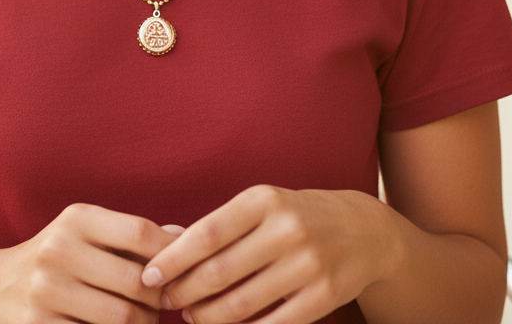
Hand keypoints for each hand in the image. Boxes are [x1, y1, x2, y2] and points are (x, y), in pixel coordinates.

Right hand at [0, 203, 179, 323]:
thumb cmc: (56, 257)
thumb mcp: (86, 232)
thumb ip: (132, 235)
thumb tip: (182, 236)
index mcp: (77, 218)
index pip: (141, 233)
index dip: (171, 255)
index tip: (183, 270)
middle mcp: (60, 249)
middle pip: (136, 282)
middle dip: (159, 299)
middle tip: (164, 305)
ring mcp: (46, 290)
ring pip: (121, 318)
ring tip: (144, 320)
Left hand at [140, 186, 397, 323]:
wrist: (363, 229)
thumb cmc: (296, 216)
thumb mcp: (263, 205)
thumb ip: (224, 226)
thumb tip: (171, 254)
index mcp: (264, 200)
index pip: (207, 232)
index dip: (174, 258)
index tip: (149, 275)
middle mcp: (286, 228)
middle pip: (220, 271)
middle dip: (185, 291)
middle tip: (166, 301)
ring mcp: (308, 263)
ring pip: (242, 303)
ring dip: (208, 316)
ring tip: (192, 316)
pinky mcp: (324, 296)